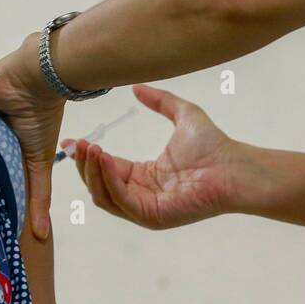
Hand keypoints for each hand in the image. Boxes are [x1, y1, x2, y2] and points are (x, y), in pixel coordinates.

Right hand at [63, 84, 245, 229]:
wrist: (233, 166)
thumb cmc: (214, 146)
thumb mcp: (182, 115)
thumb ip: (160, 101)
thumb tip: (136, 87)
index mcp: (144, 176)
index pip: (106, 168)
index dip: (87, 155)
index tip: (71, 139)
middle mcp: (141, 195)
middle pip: (99, 183)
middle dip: (84, 164)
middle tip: (77, 143)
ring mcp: (145, 209)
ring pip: (104, 195)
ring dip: (91, 172)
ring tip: (89, 147)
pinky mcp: (151, 216)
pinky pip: (121, 201)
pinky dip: (108, 180)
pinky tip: (104, 158)